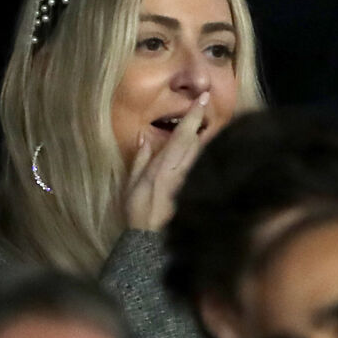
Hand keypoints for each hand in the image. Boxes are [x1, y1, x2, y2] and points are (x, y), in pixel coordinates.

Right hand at [124, 92, 208, 230]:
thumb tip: (143, 136)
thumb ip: (140, 159)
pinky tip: (206, 146)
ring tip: (204, 119)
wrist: (149, 238)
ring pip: (201, 151)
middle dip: (201, 120)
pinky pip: (201, 164)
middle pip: (196, 141)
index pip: (182, 136)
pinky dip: (203, 152)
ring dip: (204, 135)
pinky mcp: (195, 188)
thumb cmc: (137, 210)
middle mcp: (180, 170)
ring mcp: (189, 179)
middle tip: (205, 101)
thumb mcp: (131, 184)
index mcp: (164, 167)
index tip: (203, 99)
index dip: (193, 116)